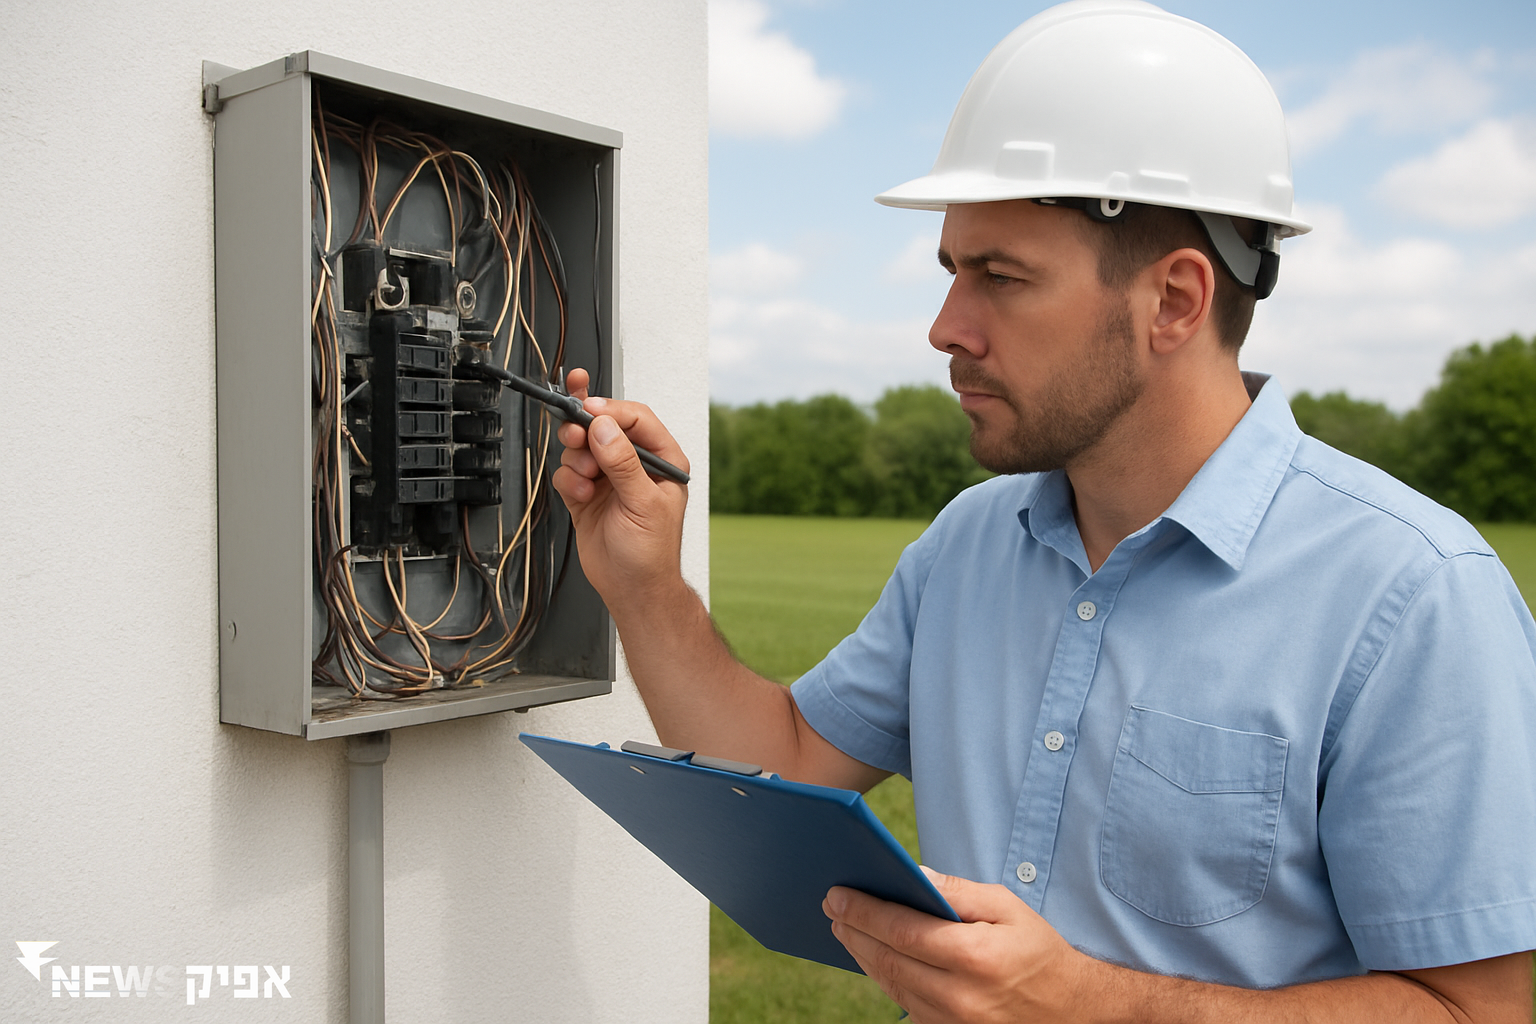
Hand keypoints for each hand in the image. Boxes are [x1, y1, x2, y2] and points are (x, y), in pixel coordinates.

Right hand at [549, 368, 690, 615]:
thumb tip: (604, 428)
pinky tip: (581, 497)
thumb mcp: (643, 503)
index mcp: (661, 460)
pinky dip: (569, 481)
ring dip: (577, 461)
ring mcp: (608, 478)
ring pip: (581, 447)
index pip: (636, 419)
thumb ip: (623, 463)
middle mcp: (634, 464)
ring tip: (586, 481)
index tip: (589, 411)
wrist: (632, 588)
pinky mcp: (586, 492)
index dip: (611, 411)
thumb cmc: (652, 553)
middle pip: (602, 427)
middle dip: (585, 430)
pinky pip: (568, 471)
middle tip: (575, 438)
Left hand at [824, 867, 1095, 1023]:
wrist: (1071, 1010)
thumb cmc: (1037, 950)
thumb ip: (959, 891)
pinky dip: (884, 978)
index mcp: (975, 957)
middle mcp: (960, 997)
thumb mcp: (1008, 907)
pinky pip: (905, 1005)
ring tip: (844, 929)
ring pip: (891, 986)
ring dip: (862, 955)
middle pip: (888, 960)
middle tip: (831, 908)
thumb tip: (915, 876)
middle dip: (854, 931)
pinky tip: (873, 957)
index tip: (838, 896)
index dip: (865, 912)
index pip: (903, 931)